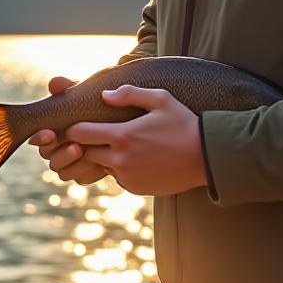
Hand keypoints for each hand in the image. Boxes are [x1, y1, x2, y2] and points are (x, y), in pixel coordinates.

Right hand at [28, 75, 111, 185]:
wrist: (122, 122)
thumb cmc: (96, 106)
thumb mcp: (84, 95)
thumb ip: (68, 89)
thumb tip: (54, 83)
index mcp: (52, 131)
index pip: (37, 139)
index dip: (40, 139)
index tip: (50, 133)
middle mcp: (58, 149)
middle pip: (49, 159)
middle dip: (60, 154)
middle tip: (76, 146)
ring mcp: (72, 163)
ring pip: (63, 172)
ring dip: (73, 164)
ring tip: (86, 152)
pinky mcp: (86, 174)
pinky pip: (82, 179)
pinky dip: (88, 172)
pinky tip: (100, 163)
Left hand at [63, 85, 207, 196]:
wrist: (206, 157)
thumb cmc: (183, 124)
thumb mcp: (160, 99)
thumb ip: (129, 93)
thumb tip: (104, 96)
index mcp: (122, 136)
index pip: (79, 134)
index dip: (76, 128)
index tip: (83, 123)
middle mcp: (121, 161)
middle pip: (86, 153)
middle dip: (89, 144)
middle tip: (101, 133)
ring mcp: (128, 178)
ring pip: (102, 167)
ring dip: (106, 158)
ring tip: (125, 145)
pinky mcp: (137, 189)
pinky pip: (118, 178)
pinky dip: (121, 170)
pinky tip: (138, 158)